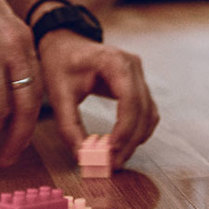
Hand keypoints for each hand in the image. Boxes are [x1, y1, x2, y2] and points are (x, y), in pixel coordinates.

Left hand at [37, 31, 157, 167]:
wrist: (65, 43)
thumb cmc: (61, 63)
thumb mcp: (59, 93)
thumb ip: (69, 125)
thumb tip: (82, 155)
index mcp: (115, 61)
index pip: (130, 99)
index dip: (124, 128)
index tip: (110, 151)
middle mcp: (134, 66)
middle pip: (143, 109)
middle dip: (130, 140)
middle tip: (113, 164)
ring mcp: (139, 75)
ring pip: (149, 113)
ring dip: (136, 139)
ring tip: (116, 159)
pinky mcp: (138, 85)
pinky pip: (147, 112)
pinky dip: (138, 131)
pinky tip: (123, 145)